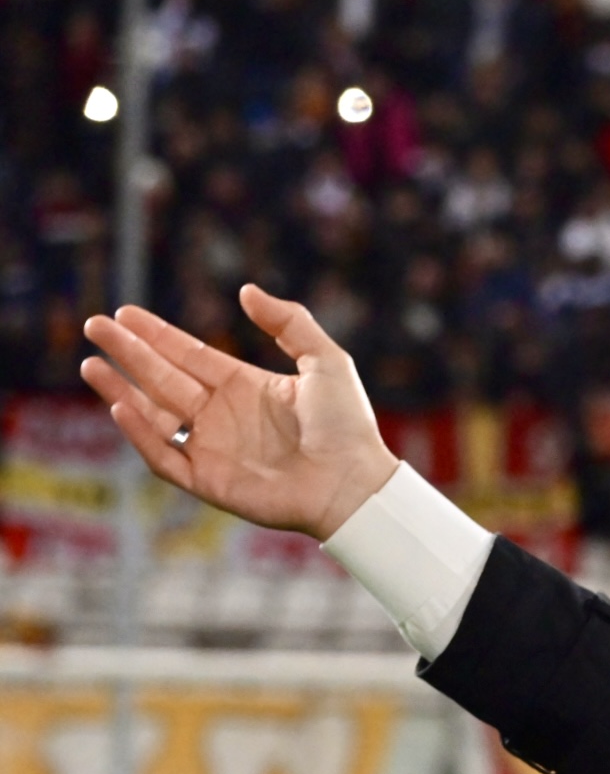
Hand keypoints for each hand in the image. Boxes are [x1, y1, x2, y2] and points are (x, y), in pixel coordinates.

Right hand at [79, 287, 399, 540]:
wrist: (354, 482)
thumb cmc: (348, 425)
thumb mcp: (326, 361)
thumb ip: (290, 323)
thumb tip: (246, 290)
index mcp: (245, 386)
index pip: (189, 355)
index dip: (157, 335)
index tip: (125, 313)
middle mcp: (223, 415)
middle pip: (163, 378)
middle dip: (128, 352)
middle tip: (95, 326)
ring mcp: (213, 448)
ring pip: (154, 416)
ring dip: (121, 391)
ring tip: (91, 364)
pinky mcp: (209, 481)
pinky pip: (164, 458)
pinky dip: (141, 436)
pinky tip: (121, 408)